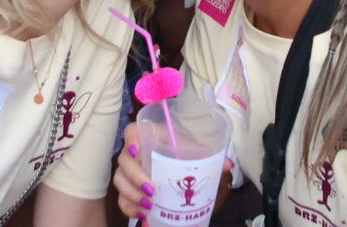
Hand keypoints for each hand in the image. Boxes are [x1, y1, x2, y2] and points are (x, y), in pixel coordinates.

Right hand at [115, 124, 234, 220]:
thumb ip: (210, 157)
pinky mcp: (128, 190)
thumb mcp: (196, 153)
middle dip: (135, 176)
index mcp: (151, 137)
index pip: (132, 130)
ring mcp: (129, 172)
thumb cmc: (185, 155)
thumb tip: (227, 164)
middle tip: (152, 189)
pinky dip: (130, 208)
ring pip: (119, 180)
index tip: (138, 151)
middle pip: (123, 160)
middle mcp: (135, 153)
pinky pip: (121, 199)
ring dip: (132, 194)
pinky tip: (143, 215)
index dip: (131, 139)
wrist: (180, 171)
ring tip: (149, 205)